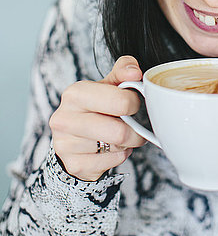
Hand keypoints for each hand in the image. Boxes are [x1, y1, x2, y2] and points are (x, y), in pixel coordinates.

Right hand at [49, 55, 145, 181]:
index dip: (134, 104)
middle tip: (136, 127)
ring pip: (116, 148)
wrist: (74, 138)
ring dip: (127, 144)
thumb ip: (123, 71)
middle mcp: (64, 118)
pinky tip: (111, 149)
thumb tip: (134, 71)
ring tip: (120, 136)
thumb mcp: (108, 85)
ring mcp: (65, 144)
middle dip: (135, 132)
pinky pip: (111, 163)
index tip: (133, 105)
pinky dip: (119, 156)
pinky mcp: (73, 164)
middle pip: (119, 132)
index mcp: (75, 93)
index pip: (120, 102)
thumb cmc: (95, 107)